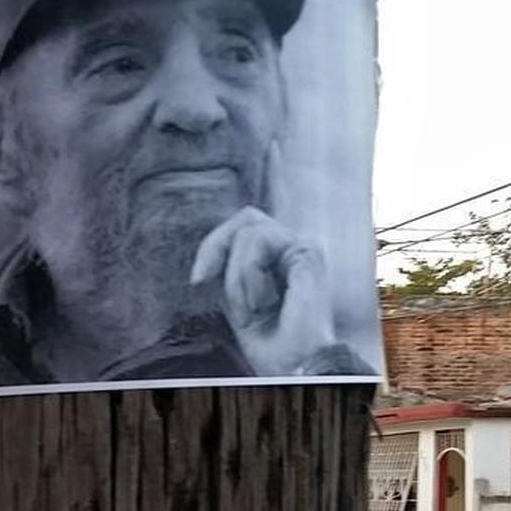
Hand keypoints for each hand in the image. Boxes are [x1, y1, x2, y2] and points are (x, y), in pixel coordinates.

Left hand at [188, 144, 334, 374]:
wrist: (290, 366)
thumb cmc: (266, 338)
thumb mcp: (237, 291)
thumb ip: (231, 258)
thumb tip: (227, 234)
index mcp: (278, 252)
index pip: (275, 201)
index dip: (274, 171)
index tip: (274, 144)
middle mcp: (294, 242)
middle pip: (243, 217)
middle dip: (214, 247)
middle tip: (203, 282)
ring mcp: (303, 245)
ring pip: (246, 229)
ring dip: (235, 273)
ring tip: (251, 304)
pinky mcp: (307, 251)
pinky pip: (255, 246)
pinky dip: (246, 277)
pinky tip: (263, 302)